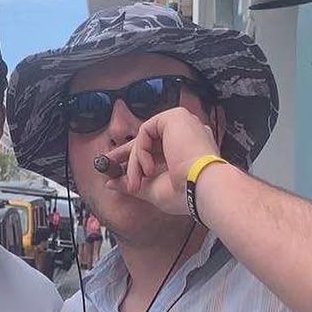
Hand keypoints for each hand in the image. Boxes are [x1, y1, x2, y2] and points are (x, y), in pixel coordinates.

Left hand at [102, 107, 221, 215]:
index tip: (116, 167)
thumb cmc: (186, 194)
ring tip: (137, 182)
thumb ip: (133, 183)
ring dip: (135, 162)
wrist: (203, 189)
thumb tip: (111, 183)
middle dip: (125, 154)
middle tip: (108, 163)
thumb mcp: (153, 189)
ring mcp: (182, 124)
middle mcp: (186, 135)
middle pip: (148, 140)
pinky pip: (145, 132)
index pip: (156, 148)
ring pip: (144, 139)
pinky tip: (149, 169)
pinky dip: (140, 152)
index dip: (135, 157)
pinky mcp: (175, 117)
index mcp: (187, 150)